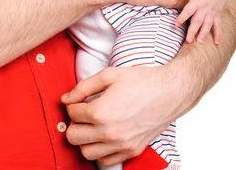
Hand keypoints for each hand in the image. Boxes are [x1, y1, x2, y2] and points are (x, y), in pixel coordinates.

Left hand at [61, 65, 184, 164]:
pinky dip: (101, 151)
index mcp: (101, 111)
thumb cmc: (141, 81)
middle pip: (73, 137)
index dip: (73, 104)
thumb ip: (84, 87)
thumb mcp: (109, 75)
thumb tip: (66, 98)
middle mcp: (109, 132)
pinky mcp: (132, 151)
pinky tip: (105, 136)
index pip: (72, 113)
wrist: (169, 92)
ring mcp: (121, 145)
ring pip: (86, 152)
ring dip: (85, 139)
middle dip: (74, 123)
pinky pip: (106, 161)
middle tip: (83, 113)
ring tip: (93, 125)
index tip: (79, 100)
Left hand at [174, 0, 230, 43]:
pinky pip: (218, 25)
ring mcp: (211, 13)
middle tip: (188, 40)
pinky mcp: (217, 15)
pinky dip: (218, 34)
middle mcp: (204, 9)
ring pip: (207, 25)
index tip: (176, 24)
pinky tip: (217, 43)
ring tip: (200, 41)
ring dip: (204, 34)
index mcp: (197, 2)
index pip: (188, 11)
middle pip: (197, 21)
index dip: (182, 17)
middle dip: (193, 31)